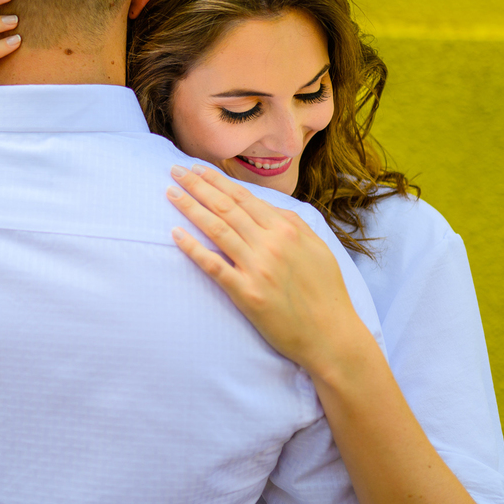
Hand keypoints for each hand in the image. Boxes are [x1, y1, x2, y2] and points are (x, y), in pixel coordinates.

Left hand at [167, 164, 362, 374]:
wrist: (331, 336)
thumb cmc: (326, 292)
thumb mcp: (318, 247)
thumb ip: (293, 224)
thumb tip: (268, 207)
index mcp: (287, 229)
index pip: (244, 197)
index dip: (217, 180)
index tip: (197, 168)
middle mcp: (271, 244)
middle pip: (226, 207)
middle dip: (198, 185)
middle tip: (175, 170)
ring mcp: (257, 269)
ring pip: (216, 229)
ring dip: (191, 208)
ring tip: (171, 193)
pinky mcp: (247, 294)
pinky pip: (213, 266)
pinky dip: (192, 248)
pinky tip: (175, 235)